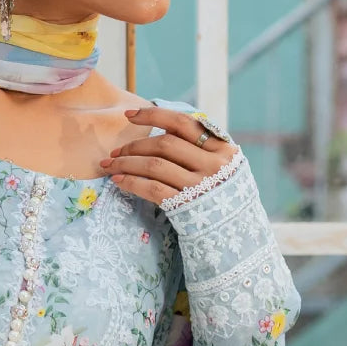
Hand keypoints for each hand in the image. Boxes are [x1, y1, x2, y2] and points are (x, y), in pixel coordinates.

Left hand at [98, 106, 237, 205]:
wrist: (236, 230)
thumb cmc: (223, 192)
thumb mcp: (223, 164)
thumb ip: (201, 146)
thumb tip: (163, 128)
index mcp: (221, 147)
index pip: (182, 123)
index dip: (153, 116)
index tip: (128, 115)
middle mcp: (213, 164)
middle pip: (164, 144)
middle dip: (134, 145)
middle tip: (115, 151)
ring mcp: (199, 186)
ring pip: (154, 165)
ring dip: (126, 163)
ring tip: (110, 165)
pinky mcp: (186, 205)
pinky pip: (153, 189)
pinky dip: (132, 182)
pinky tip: (118, 180)